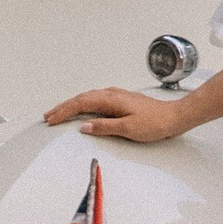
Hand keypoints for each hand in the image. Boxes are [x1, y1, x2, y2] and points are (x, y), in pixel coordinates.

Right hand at [45, 86, 195, 142]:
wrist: (174, 117)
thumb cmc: (154, 123)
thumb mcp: (128, 129)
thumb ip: (105, 127)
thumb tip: (84, 126)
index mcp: (111, 99)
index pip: (81, 103)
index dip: (64, 111)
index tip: (51, 119)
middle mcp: (112, 94)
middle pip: (82, 98)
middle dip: (64, 106)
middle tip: (48, 116)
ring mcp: (117, 96)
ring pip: (89, 98)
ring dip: (73, 105)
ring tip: (60, 112)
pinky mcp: (121, 100)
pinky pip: (96, 100)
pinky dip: (84, 104)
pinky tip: (82, 109)